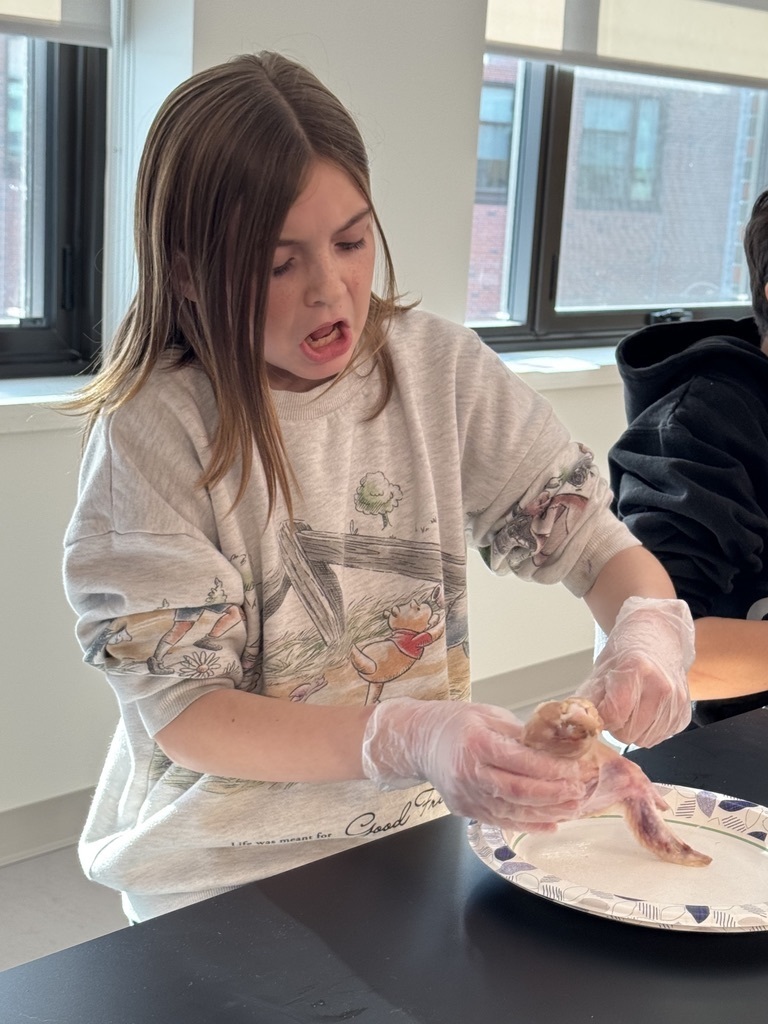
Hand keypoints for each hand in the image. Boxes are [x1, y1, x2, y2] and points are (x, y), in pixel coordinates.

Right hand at [361, 697, 586, 830]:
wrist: (419, 741)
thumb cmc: (456, 723)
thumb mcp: (489, 715)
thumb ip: (520, 733)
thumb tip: (557, 745)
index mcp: (475, 742)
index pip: (520, 761)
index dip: (551, 769)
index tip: (575, 770)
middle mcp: (468, 772)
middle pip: (518, 791)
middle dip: (553, 795)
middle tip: (579, 793)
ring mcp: (465, 795)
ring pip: (512, 811)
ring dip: (546, 813)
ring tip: (572, 809)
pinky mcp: (465, 810)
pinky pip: (501, 822)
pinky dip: (528, 825)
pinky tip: (550, 823)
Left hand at [577, 596, 694, 746]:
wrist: (659, 635)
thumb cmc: (628, 650)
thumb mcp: (602, 667)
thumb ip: (589, 696)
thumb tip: (577, 719)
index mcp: (636, 669)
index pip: (613, 715)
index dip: (602, 717)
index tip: (601, 709)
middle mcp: (661, 686)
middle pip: (629, 732)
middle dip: (616, 726)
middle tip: (615, 708)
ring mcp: (676, 701)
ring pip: (644, 740)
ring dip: (633, 730)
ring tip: (632, 707)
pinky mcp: (684, 713)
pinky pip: (660, 737)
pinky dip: (649, 730)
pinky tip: (647, 710)